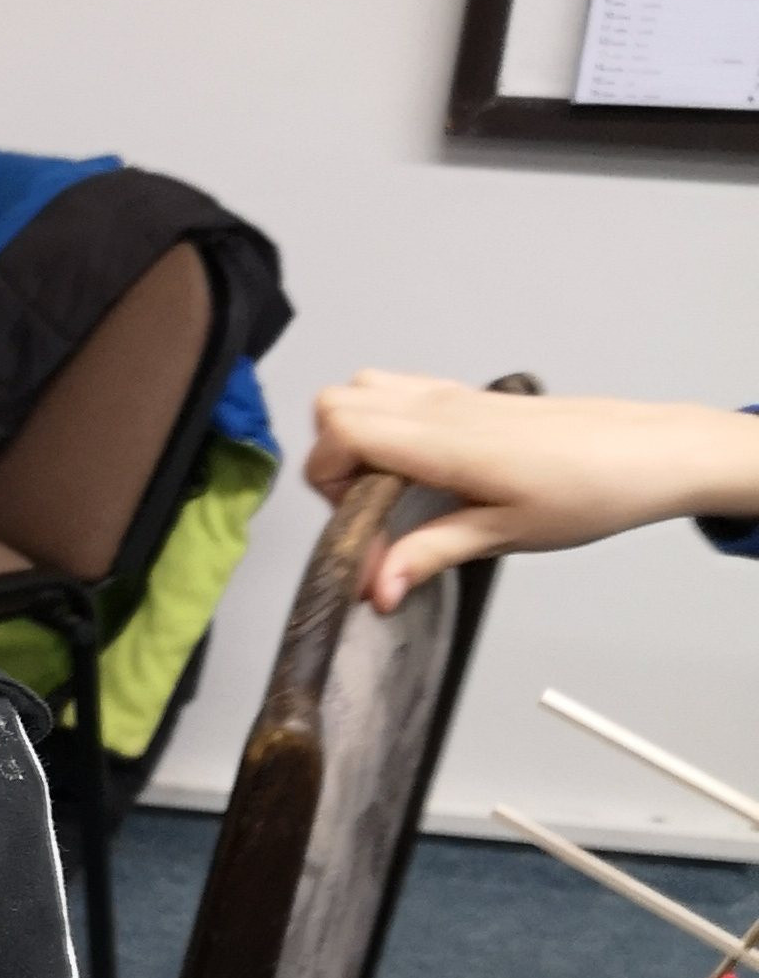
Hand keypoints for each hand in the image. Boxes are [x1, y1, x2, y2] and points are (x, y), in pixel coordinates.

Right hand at [304, 372, 758, 609]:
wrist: (650, 452)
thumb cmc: (591, 490)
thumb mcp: (506, 534)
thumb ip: (431, 553)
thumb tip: (376, 588)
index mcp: (442, 440)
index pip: (339, 431)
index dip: (327, 481)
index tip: (360, 527)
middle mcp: (438, 407)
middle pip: (335, 403)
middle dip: (332, 460)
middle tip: (368, 510)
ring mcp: (452, 396)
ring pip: (362, 389)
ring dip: (355, 436)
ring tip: (388, 489)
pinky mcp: (468, 397)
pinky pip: (400, 391)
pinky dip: (386, 424)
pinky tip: (420, 469)